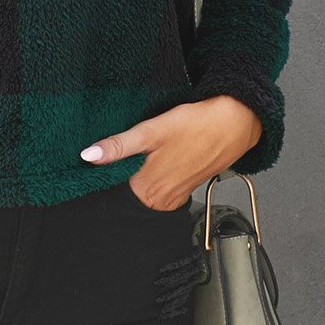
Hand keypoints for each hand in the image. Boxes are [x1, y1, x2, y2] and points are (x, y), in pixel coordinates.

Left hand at [79, 95, 262, 210]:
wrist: (235, 124)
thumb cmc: (197, 126)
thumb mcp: (151, 132)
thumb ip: (119, 146)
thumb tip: (89, 156)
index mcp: (148, 189)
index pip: (111, 191)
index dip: (101, 174)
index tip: (94, 160)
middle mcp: (162, 200)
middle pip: (127, 192)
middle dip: (119, 174)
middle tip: (120, 152)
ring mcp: (175, 196)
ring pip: (144, 190)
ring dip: (137, 174)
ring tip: (141, 153)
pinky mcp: (186, 188)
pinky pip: (162, 187)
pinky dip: (155, 174)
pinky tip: (159, 157)